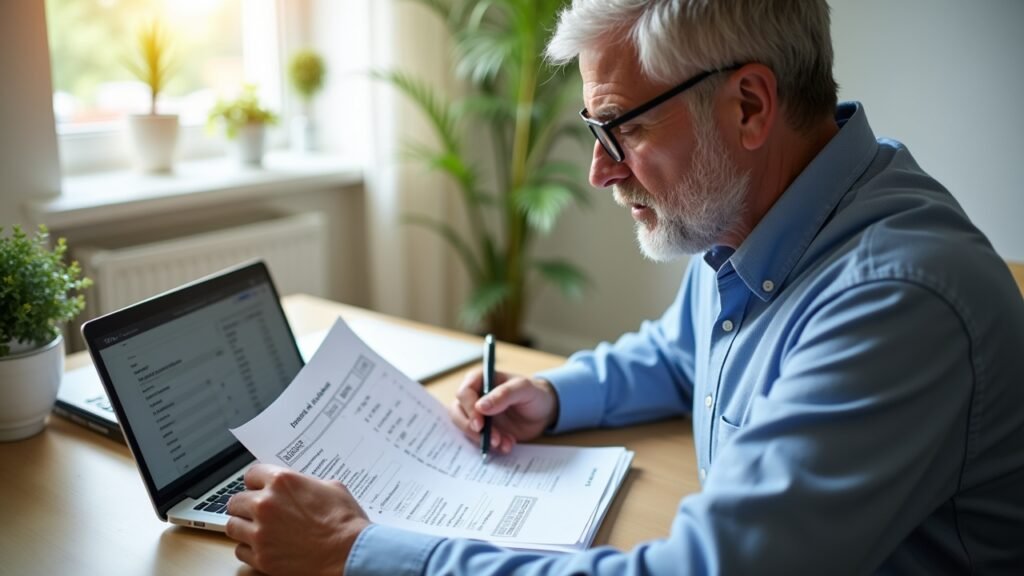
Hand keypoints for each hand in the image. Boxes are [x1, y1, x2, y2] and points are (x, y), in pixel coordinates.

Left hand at [226, 463, 368, 575]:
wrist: (349, 554)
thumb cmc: (345, 522)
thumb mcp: (331, 487)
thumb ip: (306, 483)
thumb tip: (299, 487)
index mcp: (282, 482)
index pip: (251, 474)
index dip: (257, 482)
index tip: (258, 489)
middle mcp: (266, 505)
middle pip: (236, 501)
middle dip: (246, 505)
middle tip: (256, 512)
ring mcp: (260, 533)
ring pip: (232, 525)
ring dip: (243, 526)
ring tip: (256, 529)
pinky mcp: (261, 558)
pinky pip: (240, 551)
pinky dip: (249, 549)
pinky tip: (263, 547)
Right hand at [448, 368, 559, 455]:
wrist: (543, 413)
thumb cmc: (533, 394)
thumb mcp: (524, 389)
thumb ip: (503, 394)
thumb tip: (480, 406)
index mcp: (481, 380)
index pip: (464, 392)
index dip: (469, 408)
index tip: (480, 424)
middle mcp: (475, 397)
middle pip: (458, 412)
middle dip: (472, 429)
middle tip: (491, 439)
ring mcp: (478, 415)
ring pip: (466, 429)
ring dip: (483, 440)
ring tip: (504, 443)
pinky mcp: (483, 430)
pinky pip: (478, 441)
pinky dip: (492, 447)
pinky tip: (507, 445)